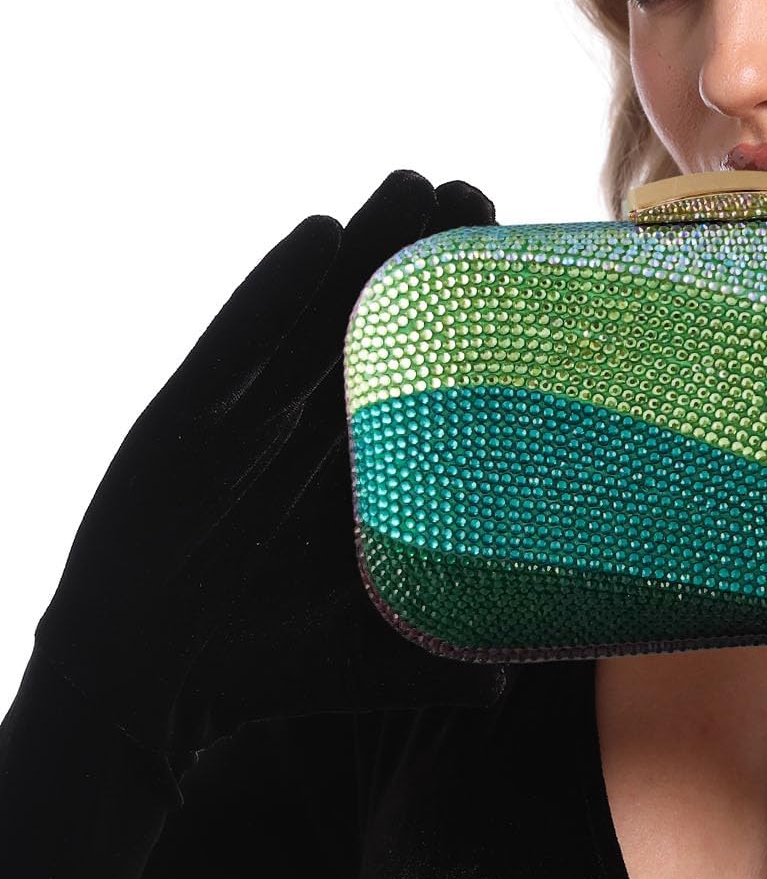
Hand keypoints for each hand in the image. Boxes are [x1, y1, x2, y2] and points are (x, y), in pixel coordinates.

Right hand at [32, 170, 509, 764]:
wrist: (138, 694)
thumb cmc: (263, 675)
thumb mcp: (368, 659)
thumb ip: (441, 661)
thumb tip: (516, 685)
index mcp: (366, 471)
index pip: (425, 378)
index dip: (465, 321)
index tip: (516, 262)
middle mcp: (313, 430)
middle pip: (377, 325)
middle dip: (423, 260)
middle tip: (474, 193)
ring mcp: (249, 415)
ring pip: (315, 316)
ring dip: (364, 249)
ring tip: (413, 185)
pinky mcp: (188, 414)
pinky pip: (236, 340)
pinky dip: (274, 289)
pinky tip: (318, 238)